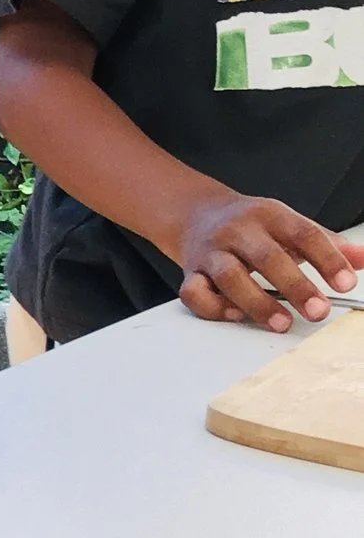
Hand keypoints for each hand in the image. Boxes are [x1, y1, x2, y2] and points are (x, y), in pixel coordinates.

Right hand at [174, 189, 362, 328]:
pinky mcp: (191, 272)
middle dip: (295, 286)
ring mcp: (211, 252)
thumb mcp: (291, 225)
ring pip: (229, 276)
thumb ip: (328, 244)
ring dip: (257, 303)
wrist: (197, 214)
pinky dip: (213, 307)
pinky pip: (194, 293)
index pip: (303, 233)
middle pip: (266, 256)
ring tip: (281, 323)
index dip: (328, 259)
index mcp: (269, 215)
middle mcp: (238, 231)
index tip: (347, 283)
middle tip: (319, 311)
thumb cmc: (251, 226)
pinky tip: (235, 314)